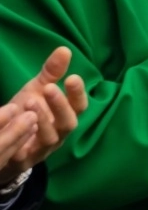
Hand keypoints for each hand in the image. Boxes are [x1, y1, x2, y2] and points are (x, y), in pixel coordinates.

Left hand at [0, 48, 88, 182]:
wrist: (5, 140)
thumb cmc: (26, 112)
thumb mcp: (37, 90)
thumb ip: (52, 73)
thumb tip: (64, 49)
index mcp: (65, 115)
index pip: (79, 105)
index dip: (78, 93)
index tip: (72, 77)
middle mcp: (59, 133)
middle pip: (69, 122)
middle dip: (61, 105)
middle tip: (49, 88)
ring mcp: (44, 148)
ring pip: (51, 138)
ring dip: (43, 120)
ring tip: (29, 102)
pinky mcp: (25, 160)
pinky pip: (27, 153)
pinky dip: (24, 140)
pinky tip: (18, 125)